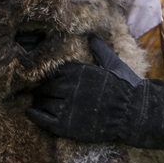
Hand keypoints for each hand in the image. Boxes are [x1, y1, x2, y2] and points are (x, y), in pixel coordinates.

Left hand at [26, 35, 140, 143]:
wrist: (133, 112)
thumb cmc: (125, 87)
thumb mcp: (113, 64)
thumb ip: (99, 50)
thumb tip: (92, 36)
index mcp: (78, 71)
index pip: (53, 70)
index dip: (49, 74)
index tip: (46, 77)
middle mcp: (69, 87)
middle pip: (44, 86)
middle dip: (42, 88)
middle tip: (39, 90)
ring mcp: (66, 107)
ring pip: (42, 101)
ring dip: (38, 100)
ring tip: (36, 101)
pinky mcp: (65, 125)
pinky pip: (42, 119)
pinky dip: (34, 114)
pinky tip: (30, 111)